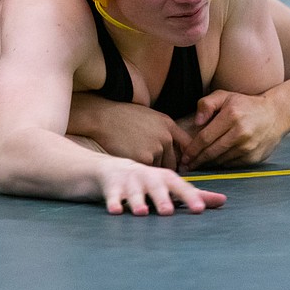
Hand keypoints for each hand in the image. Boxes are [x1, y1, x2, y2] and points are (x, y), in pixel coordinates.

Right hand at [70, 94, 191, 169]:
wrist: (103, 117)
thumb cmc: (123, 117)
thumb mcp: (149, 116)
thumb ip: (164, 130)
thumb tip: (172, 147)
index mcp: (168, 124)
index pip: (187, 144)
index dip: (186, 157)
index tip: (184, 164)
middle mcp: (166, 136)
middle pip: (172, 161)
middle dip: (163, 165)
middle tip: (150, 166)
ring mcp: (156, 148)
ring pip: (158, 168)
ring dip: (150, 169)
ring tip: (135, 160)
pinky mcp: (144, 159)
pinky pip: (146, 172)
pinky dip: (140, 171)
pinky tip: (130, 162)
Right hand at [99, 158, 225, 215]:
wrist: (111, 169)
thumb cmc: (148, 181)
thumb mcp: (170, 184)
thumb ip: (195, 194)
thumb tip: (224, 201)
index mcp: (165, 178)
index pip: (180, 187)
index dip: (190, 197)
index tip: (199, 210)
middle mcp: (148, 177)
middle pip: (156, 187)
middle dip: (161, 199)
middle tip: (167, 212)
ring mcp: (129, 181)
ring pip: (134, 192)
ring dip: (137, 201)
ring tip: (141, 212)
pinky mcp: (111, 186)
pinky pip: (112, 195)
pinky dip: (113, 202)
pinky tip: (116, 211)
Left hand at [181, 90, 288, 169]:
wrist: (276, 114)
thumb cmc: (245, 105)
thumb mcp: (225, 96)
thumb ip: (207, 104)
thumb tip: (196, 122)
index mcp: (232, 116)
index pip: (205, 137)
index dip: (192, 149)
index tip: (184, 156)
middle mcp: (241, 133)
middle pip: (211, 152)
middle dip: (196, 160)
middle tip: (186, 165)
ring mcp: (248, 147)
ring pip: (221, 160)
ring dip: (208, 163)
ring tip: (198, 164)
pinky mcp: (254, 157)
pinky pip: (232, 164)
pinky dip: (222, 163)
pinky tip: (215, 161)